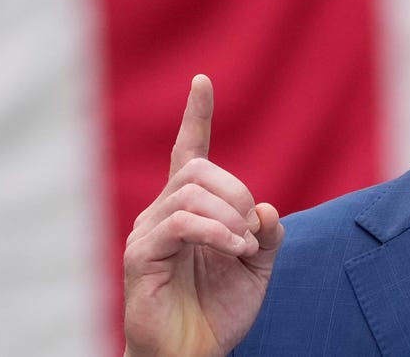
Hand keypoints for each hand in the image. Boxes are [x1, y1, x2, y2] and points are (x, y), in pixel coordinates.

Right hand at [123, 75, 283, 356]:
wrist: (193, 355)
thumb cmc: (219, 311)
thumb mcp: (258, 267)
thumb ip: (267, 235)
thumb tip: (267, 207)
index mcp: (190, 209)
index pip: (189, 151)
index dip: (196, 115)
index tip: (202, 80)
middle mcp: (162, 213)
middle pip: (198, 170)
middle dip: (237, 193)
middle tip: (251, 232)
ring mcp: (148, 233)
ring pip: (190, 193)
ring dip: (230, 216)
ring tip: (242, 248)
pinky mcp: (141, 257)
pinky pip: (180, 223)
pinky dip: (216, 232)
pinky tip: (234, 251)